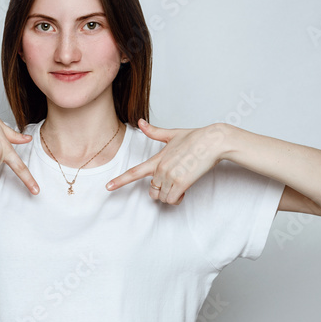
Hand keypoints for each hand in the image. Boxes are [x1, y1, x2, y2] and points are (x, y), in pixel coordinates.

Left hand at [106, 119, 223, 204]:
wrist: (213, 141)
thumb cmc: (196, 138)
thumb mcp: (172, 134)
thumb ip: (154, 131)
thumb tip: (140, 122)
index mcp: (157, 159)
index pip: (134, 172)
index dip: (120, 180)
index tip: (108, 187)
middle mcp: (161, 169)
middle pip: (152, 192)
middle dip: (161, 192)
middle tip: (174, 184)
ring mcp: (171, 176)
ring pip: (163, 197)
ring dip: (171, 196)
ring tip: (182, 184)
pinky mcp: (182, 182)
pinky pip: (172, 199)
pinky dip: (178, 199)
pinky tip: (185, 190)